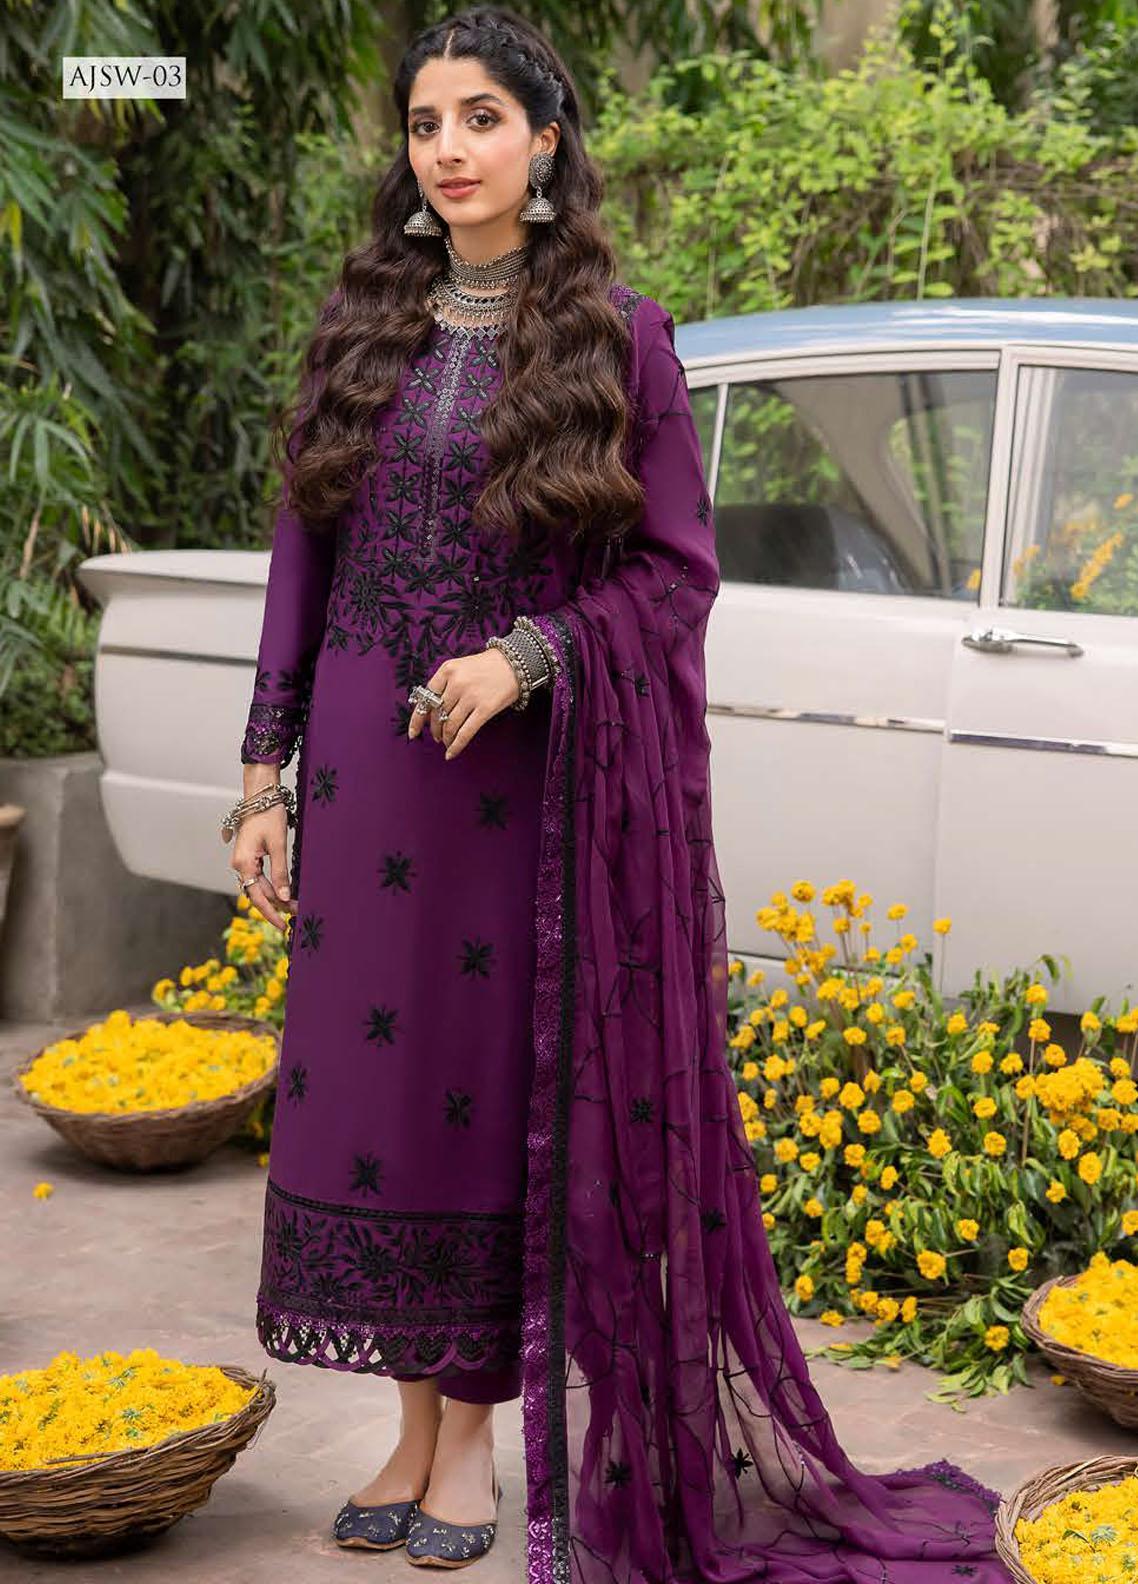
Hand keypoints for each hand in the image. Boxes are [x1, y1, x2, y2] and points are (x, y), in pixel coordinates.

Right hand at [229, 804, 296, 931]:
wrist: (261, 795)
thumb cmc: (268, 816)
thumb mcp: (278, 845)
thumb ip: (280, 873)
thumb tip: (284, 897)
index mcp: (243, 863)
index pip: (257, 897)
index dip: (271, 913)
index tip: (283, 926)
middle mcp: (239, 865)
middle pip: (257, 894)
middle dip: (276, 905)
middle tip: (296, 913)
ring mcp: (243, 861)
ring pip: (258, 886)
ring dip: (274, 897)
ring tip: (293, 905)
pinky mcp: (249, 856)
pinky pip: (258, 877)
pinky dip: (270, 886)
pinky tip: (283, 891)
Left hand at [407, 647, 519, 758]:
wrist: (515, 663)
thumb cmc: (486, 666)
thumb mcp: (461, 667)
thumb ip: (445, 684)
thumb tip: (432, 711)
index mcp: (447, 670)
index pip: (426, 698)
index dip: (417, 719)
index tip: (413, 733)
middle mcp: (457, 683)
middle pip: (437, 714)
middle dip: (435, 730)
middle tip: (436, 737)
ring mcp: (471, 696)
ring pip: (450, 725)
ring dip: (445, 738)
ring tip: (446, 742)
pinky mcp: (485, 709)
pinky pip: (465, 732)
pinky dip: (456, 745)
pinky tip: (451, 753)